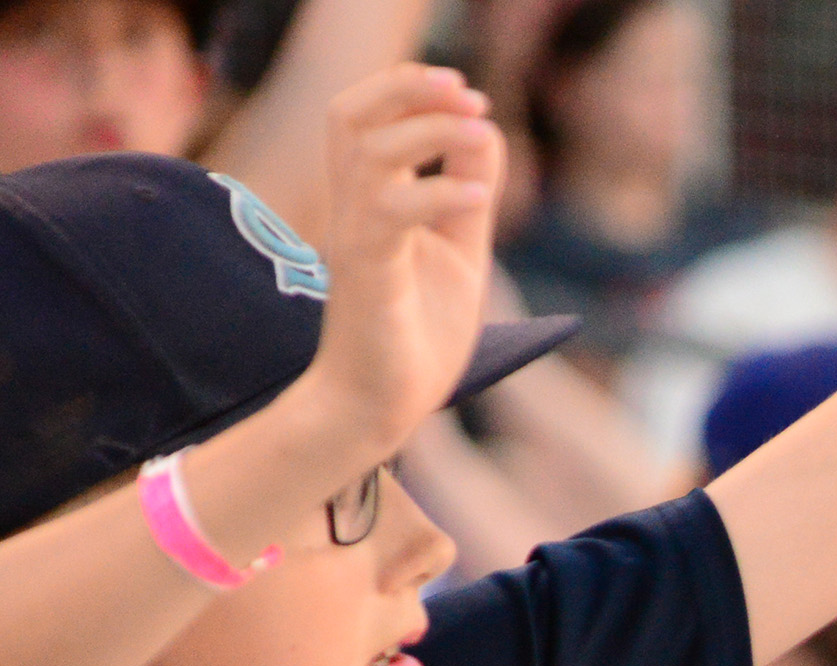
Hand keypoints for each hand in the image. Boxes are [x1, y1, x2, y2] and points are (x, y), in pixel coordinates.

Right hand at [293, 67, 502, 460]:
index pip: (367, 117)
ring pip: (367, 153)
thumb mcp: (459, 252)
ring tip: (480, 128)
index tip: (468, 93)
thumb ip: (468, 194)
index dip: (411, 91)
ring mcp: (355, 239)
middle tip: (465, 90)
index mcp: (370, 200)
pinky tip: (477, 197)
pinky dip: (438, 194)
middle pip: (349, 115)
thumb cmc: (414, 334)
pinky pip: (390, 214)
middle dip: (405, 88)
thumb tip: (487, 133)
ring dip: (429, 131)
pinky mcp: (368, 275)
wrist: (379, 406)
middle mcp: (353, 210)